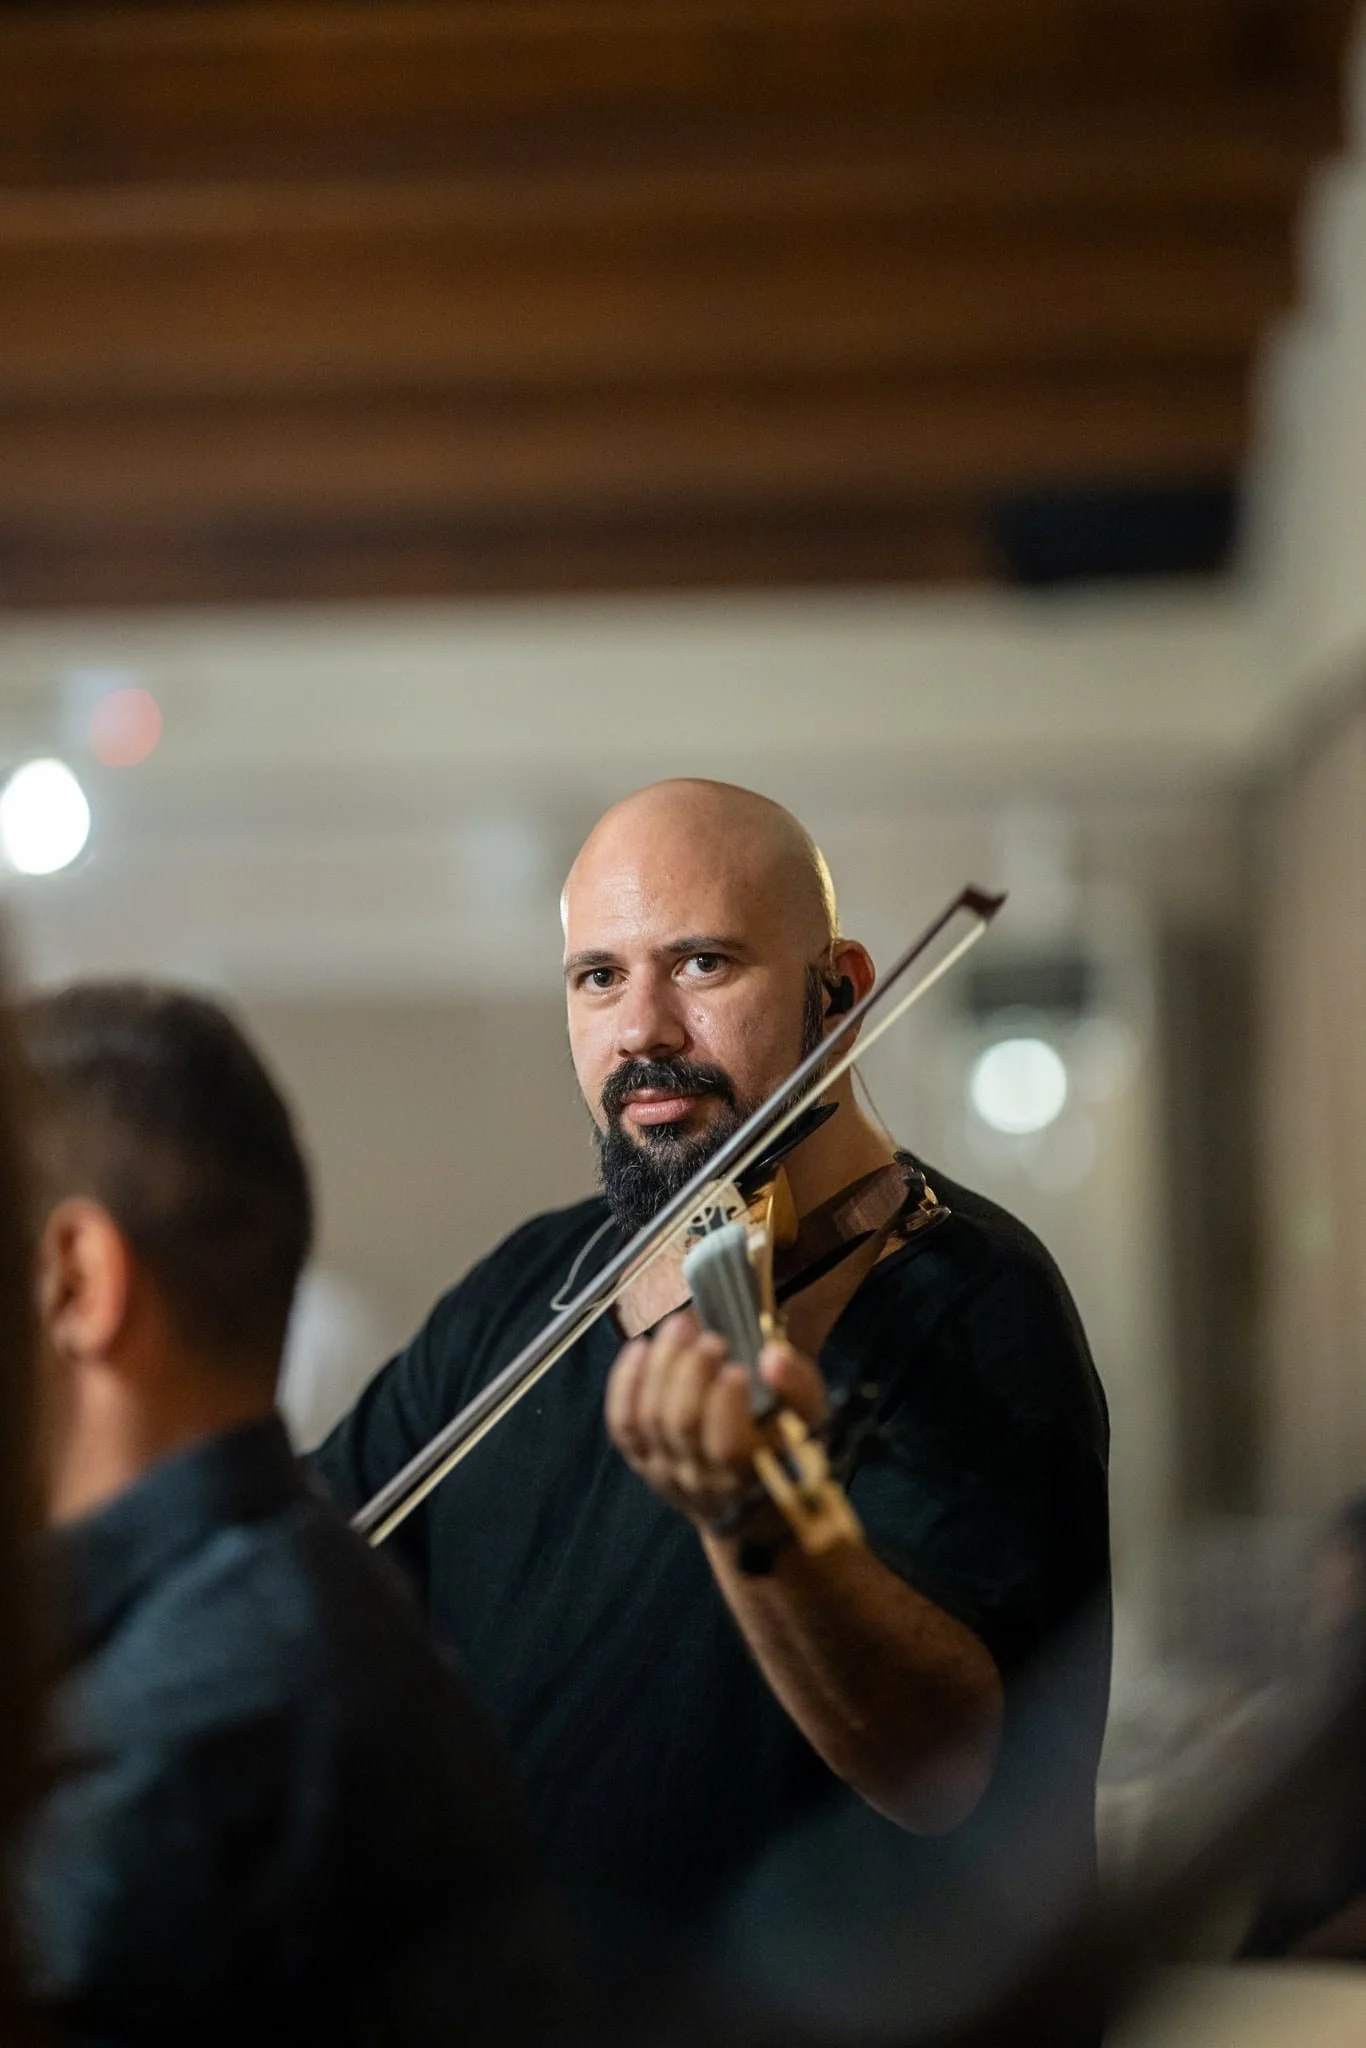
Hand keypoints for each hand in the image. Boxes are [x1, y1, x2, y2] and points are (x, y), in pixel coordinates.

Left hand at [604, 1311, 827, 1527]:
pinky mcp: (642, 1461)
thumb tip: (772, 1356)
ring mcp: (665, 1472)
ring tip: (679, 1327)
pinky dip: (625, 1383)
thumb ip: (798, 1386)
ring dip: (660, 1366)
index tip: (736, 1366)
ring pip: (648, 1418)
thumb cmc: (786, 1452)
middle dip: (690, 1372)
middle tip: (708, 1337)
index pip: (726, 1446)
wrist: (753, 1507)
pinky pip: (622, 1424)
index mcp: (750, 1476)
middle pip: (680, 1423)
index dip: (725, 1404)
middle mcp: (701, 1480)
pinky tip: (640, 1347)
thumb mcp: (809, 1422)